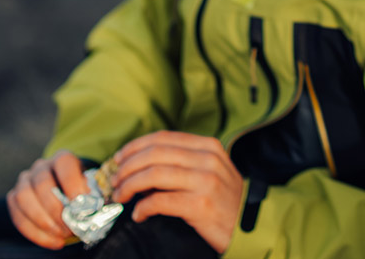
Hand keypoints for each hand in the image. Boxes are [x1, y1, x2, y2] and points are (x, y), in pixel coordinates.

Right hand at [6, 149, 89, 248]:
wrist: (67, 194)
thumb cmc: (82, 192)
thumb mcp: (92, 188)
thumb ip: (92, 194)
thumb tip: (91, 208)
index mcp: (63, 158)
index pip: (64, 163)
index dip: (71, 183)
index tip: (79, 203)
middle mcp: (41, 166)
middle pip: (42, 183)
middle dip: (56, 209)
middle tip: (70, 228)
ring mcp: (25, 180)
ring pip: (24, 197)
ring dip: (42, 221)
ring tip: (61, 235)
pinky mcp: (14, 197)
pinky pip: (17, 215)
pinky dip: (34, 232)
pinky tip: (53, 241)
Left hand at [109, 131, 244, 253]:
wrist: (250, 226)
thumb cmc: (224, 201)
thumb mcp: (210, 171)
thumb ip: (183, 162)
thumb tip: (140, 165)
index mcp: (208, 146)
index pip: (163, 138)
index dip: (135, 147)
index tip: (118, 158)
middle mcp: (208, 159)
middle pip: (154, 154)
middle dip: (127, 166)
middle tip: (114, 180)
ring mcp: (206, 181)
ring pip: (154, 175)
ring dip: (130, 185)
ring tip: (121, 196)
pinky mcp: (201, 205)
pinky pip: (160, 201)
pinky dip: (143, 208)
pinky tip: (139, 214)